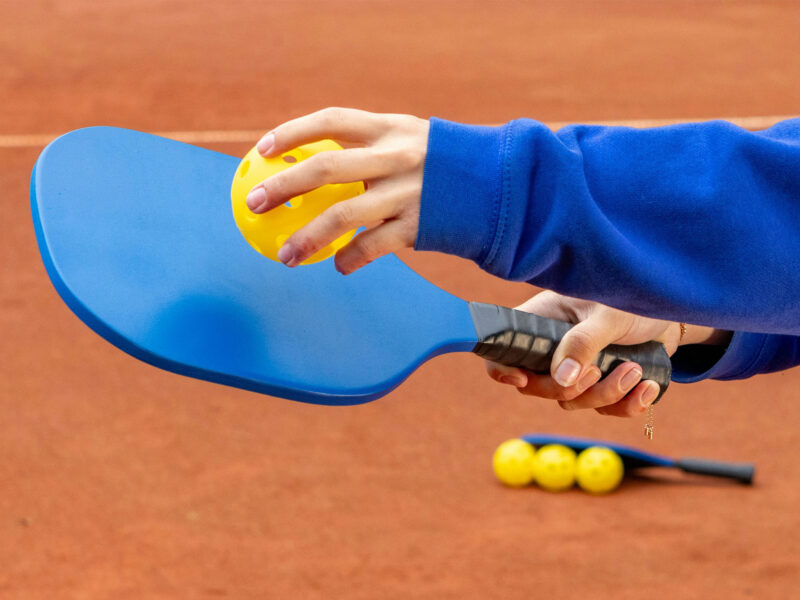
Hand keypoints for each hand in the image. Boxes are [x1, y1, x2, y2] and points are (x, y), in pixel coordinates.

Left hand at [246, 107, 428, 273]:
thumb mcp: (411, 141)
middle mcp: (396, 156)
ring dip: (307, 236)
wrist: (499, 189)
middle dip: (284, 184)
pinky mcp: (419, 225)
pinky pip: (373, 247)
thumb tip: (320, 168)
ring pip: (344, 214)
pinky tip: (337, 267)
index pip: (332, 120)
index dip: (294, 131)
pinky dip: (350, 259)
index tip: (262, 150)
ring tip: (283, 255)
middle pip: (327, 166)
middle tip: (253, 203)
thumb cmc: (442, 167)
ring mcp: (408, 192)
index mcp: (390, 129)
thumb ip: (372, 149)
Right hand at [485, 291, 684, 416]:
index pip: (506, 348)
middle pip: (536, 386)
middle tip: (597, 372)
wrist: (674, 312)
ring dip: (605, 394)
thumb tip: (562, 379)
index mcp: (543, 321)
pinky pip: (605, 410)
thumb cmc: (634, 300)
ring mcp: (577, 368)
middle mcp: (554, 347)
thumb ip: (584, 343)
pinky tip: (649, 386)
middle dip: (569, 389)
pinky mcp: (603, 383)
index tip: (522, 378)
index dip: (501, 368)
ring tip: (636, 371)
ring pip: (572, 401)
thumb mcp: (608, 316)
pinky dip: (628, 405)